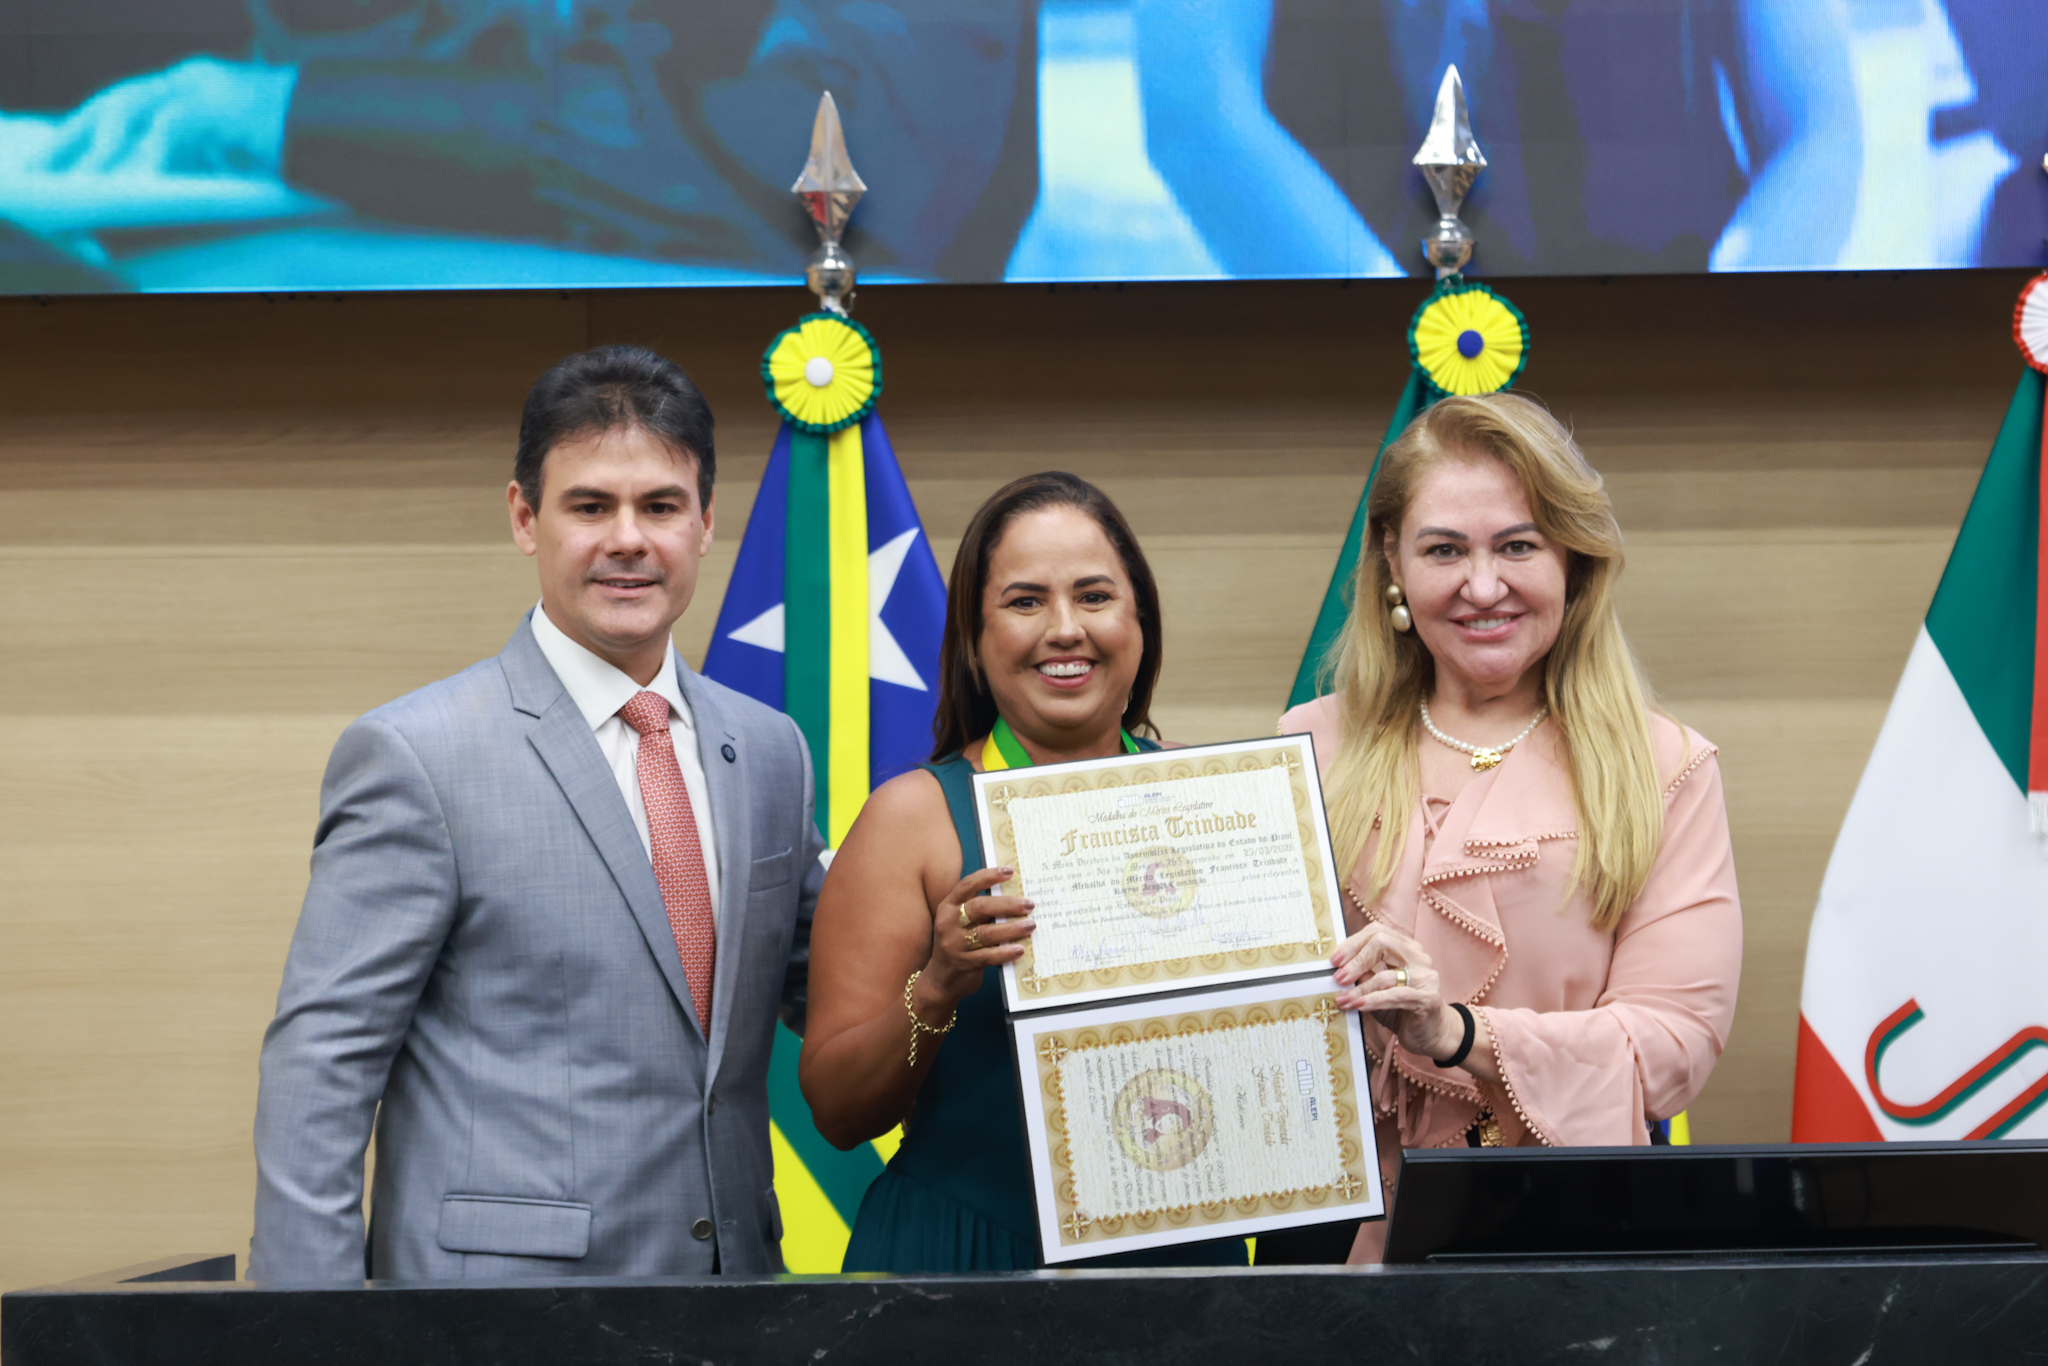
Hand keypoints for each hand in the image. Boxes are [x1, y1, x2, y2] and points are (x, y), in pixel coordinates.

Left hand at [45, 58, 296, 177]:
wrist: (343, 125)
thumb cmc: (300, 143)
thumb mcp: (240, 149)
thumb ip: (206, 156)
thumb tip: (169, 182)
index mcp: (196, 85)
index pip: (131, 102)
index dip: (93, 127)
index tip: (68, 153)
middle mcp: (193, 78)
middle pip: (117, 100)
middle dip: (79, 134)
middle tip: (50, 164)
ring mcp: (206, 85)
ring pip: (133, 108)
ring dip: (103, 145)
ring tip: (84, 177)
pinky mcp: (222, 101)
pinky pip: (175, 126)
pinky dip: (154, 154)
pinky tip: (141, 178)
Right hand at [923, 866, 1034, 1002]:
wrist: (940, 979)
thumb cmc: (958, 944)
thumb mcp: (961, 923)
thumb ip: (980, 910)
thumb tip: (1014, 896)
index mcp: (948, 907)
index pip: (967, 885)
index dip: (988, 876)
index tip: (1009, 871)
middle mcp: (948, 923)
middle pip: (979, 907)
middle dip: (1007, 904)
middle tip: (1029, 904)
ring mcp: (954, 944)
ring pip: (985, 933)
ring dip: (1011, 928)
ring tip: (1030, 925)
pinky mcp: (963, 964)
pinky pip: (988, 956)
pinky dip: (1005, 952)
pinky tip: (1020, 949)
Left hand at [1332, 918, 1465, 1063]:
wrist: (1431, 1035)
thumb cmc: (1402, 1010)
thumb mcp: (1378, 989)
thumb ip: (1363, 975)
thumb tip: (1338, 968)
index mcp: (1406, 948)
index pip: (1377, 932)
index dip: (1353, 943)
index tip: (1334, 960)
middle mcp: (1418, 957)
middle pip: (1382, 942)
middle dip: (1356, 959)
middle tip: (1338, 977)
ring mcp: (1426, 977)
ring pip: (1386, 974)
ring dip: (1359, 989)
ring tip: (1342, 999)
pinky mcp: (1428, 998)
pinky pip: (1395, 996)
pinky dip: (1373, 1000)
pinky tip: (1358, 1006)